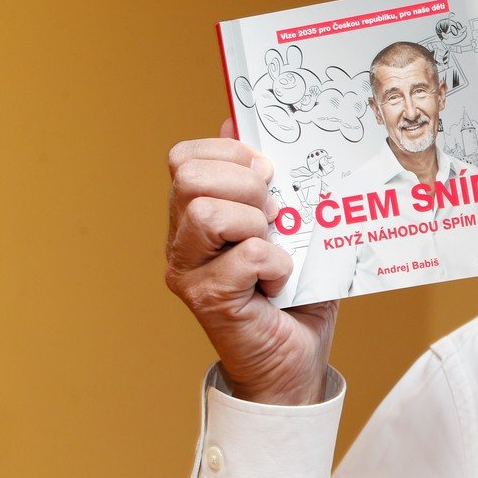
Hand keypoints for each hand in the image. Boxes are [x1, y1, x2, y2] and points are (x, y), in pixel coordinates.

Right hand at [165, 119, 337, 403]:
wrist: (295, 359)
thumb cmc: (294, 291)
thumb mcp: (290, 223)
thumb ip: (265, 177)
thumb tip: (234, 118)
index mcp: (194, 214)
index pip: (184, 158)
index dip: (229, 154)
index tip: (266, 173)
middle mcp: (181, 241)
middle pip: (188, 176)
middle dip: (245, 184)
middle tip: (274, 214)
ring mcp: (189, 272)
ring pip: (205, 211)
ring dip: (255, 222)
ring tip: (274, 246)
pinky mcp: (208, 300)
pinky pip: (244, 256)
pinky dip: (275, 263)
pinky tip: (279, 282)